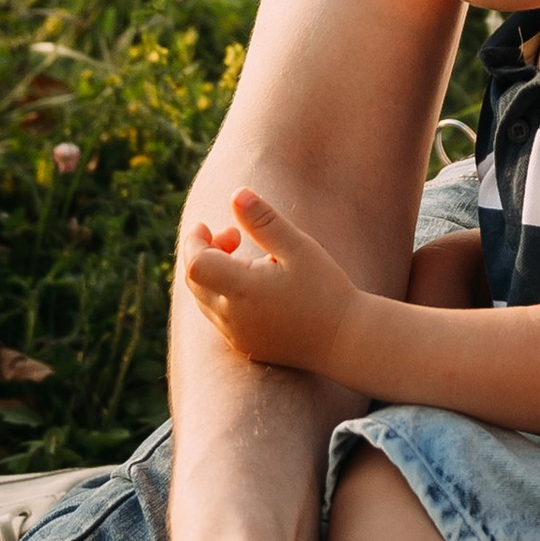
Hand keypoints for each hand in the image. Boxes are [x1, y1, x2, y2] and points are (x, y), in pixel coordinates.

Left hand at [181, 186, 361, 375]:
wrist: (345, 340)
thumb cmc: (325, 290)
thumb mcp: (298, 248)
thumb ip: (264, 221)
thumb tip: (237, 194)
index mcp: (242, 290)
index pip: (195, 264)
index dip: (195, 241)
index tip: (208, 225)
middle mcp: (232, 318)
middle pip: (194, 281)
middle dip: (203, 252)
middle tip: (234, 237)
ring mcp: (236, 336)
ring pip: (204, 300)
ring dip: (212, 274)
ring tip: (247, 259)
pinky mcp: (245, 346)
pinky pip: (218, 317)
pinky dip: (221, 295)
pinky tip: (253, 285)